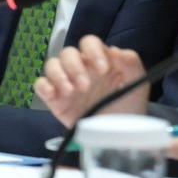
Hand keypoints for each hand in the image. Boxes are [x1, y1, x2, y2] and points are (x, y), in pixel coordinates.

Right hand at [34, 34, 148, 125]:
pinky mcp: (54, 99)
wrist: (121, 134)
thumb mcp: (137, 81)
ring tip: (71, 92)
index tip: (103, 69)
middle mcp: (79, 68)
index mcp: (97, 59)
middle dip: (75, 67)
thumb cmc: (128, 103)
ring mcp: (65, 82)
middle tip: (85, 86)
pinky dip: (43, 86)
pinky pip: (40, 85)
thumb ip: (130, 61)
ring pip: (51, 65)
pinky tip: (53, 94)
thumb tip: (113, 51)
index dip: (93, 51)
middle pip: (67, 53)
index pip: (89, 42)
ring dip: (59, 75)